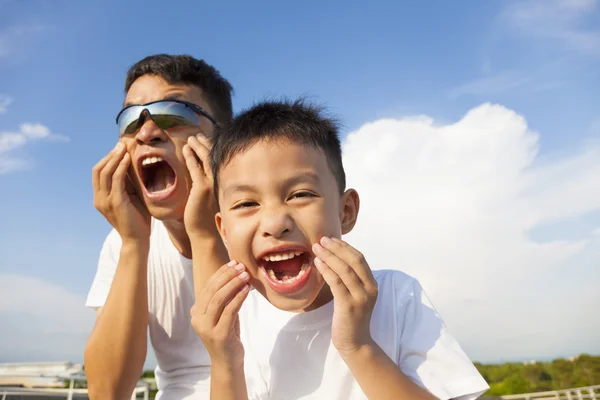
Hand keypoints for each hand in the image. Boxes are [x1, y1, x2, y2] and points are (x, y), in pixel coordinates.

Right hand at [92, 142, 150, 243]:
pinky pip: (116, 179)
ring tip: (124, 147)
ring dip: (115, 157)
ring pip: (105, 172)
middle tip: (121, 144)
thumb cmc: (137, 219)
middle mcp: (99, 198)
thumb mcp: (130, 198)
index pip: (98, 172)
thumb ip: (127, 184)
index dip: (107, 158)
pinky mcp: (115, 202)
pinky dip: (121, 166)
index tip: (119, 148)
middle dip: (110, 155)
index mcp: (100, 197)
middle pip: (98, 169)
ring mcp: (105, 200)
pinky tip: (128, 158)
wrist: (138, 239)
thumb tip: (132, 166)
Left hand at [183, 134, 219, 237]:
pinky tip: (186, 149)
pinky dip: (190, 157)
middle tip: (198, 135)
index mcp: (224, 183)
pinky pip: (195, 168)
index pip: (219, 161)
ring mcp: (212, 184)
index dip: (213, 149)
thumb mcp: (211, 200)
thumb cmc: (206, 219)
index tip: (206, 140)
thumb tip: (204, 179)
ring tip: (191, 138)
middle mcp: (221, 182)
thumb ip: (209, 187)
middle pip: (215, 156)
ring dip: (198, 146)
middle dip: (206, 144)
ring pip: (206, 159)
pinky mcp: (202, 188)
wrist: (205, 234)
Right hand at [190, 260, 250, 367]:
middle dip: (227, 276)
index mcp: (196, 312)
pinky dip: (238, 297)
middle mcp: (197, 319)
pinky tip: (247, 289)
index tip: (233, 262)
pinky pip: (229, 311)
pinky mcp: (218, 334)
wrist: (228, 361)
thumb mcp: (223, 313)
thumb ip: (224, 297)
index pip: (207, 286)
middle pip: (212, 291)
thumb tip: (235, 272)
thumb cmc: (227, 333)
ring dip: (234, 284)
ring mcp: (206, 327)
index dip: (221, 273)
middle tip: (241, 266)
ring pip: (219, 299)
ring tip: (245, 276)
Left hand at [312, 237, 378, 357]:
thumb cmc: (351, 317)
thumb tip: (334, 257)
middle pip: (354, 260)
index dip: (345, 247)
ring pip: (344, 270)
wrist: (355, 342)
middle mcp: (370, 289)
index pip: (359, 258)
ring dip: (329, 256)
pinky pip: (336, 282)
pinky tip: (317, 263)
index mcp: (372, 284)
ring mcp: (360, 297)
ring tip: (316, 248)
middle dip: (337, 247)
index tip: (331, 239)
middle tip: (322, 239)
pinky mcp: (348, 305)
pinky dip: (326, 270)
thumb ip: (350, 279)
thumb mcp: (355, 294)